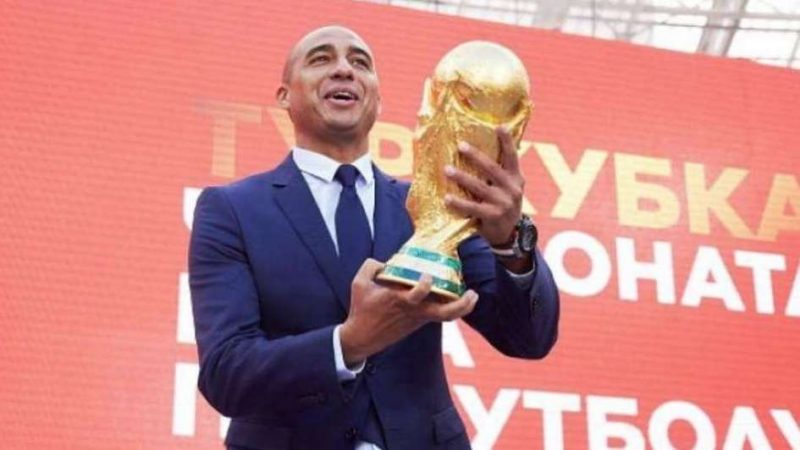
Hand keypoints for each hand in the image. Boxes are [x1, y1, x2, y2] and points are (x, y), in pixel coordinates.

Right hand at [339, 259, 478, 365]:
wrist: (361, 338)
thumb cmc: (361, 310)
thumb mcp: (358, 283)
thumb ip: (371, 266)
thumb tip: (384, 262)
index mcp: (398, 299)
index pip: (417, 295)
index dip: (424, 286)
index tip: (427, 277)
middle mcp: (413, 310)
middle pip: (443, 313)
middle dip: (460, 305)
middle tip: (472, 293)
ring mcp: (418, 318)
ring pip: (445, 316)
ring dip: (461, 307)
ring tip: (472, 296)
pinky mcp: (418, 322)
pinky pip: (439, 315)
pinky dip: (450, 307)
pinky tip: (456, 296)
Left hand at [444, 126, 523, 246]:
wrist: (508, 233)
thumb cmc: (502, 204)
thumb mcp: (507, 187)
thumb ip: (498, 173)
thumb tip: (476, 151)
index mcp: (516, 178)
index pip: (512, 157)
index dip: (507, 142)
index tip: (500, 126)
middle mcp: (512, 189)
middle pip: (492, 169)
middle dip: (476, 156)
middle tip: (460, 146)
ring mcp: (503, 204)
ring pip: (480, 187)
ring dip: (462, 177)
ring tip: (447, 170)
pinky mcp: (493, 217)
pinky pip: (473, 208)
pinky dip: (459, 203)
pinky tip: (447, 198)